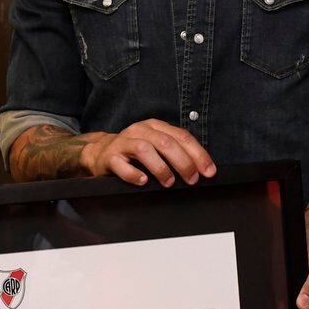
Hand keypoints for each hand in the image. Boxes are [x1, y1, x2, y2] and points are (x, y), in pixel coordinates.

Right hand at [81, 120, 216, 187]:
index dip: (198, 154)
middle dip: (183, 162)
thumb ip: (176, 152)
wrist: (100, 153)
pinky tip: (143, 181)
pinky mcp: (109, 157)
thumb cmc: (134, 153)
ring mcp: (123, 142)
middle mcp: (139, 130)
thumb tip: (202, 169)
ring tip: (169, 182)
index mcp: (155, 126)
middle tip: (192, 179)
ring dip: (160, 167)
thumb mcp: (156, 146)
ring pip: (144, 149)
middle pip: (165, 142)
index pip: (181, 137)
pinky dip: (133, 174)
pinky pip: (121, 165)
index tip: (209, 171)